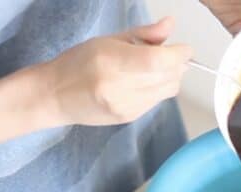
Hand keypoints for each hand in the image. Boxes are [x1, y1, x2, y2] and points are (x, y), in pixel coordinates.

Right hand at [42, 17, 191, 125]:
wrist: (56, 96)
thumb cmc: (79, 63)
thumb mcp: (108, 40)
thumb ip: (144, 34)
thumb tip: (170, 25)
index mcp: (111, 62)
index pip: (157, 61)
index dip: (178, 54)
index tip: (184, 48)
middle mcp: (119, 87)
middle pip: (168, 77)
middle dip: (177, 64)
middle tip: (169, 54)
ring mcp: (125, 106)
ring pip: (168, 90)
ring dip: (171, 77)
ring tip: (154, 68)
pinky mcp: (130, 117)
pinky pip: (158, 100)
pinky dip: (159, 88)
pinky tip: (144, 82)